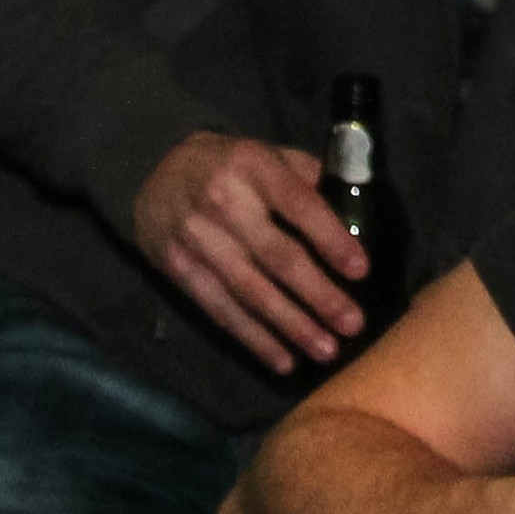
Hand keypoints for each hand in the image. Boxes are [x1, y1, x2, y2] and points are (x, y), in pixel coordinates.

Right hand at [135, 130, 367, 373]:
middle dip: (318, 295)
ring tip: (326, 351)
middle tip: (353, 324)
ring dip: (291, 326)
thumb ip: (307, 177)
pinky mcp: (178, 270)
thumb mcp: (268, 153)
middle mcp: (224, 204)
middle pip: (278, 257)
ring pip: (250, 292)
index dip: (331, 239)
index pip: (299, 206)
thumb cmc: (230, 166)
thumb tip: (351, 212)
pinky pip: (221, 310)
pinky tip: (284, 360)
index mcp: (253, 167)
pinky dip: (254, 339)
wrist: (154, 175)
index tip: (361, 271)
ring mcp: (198, 240)